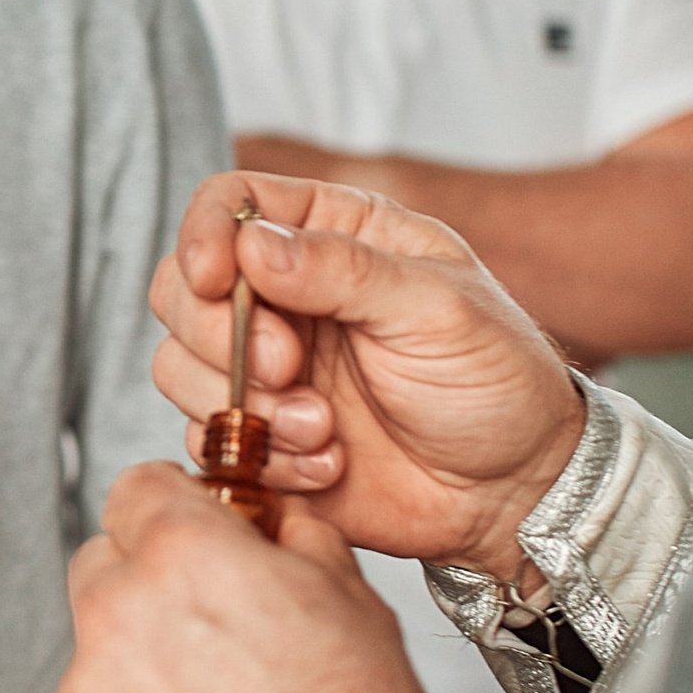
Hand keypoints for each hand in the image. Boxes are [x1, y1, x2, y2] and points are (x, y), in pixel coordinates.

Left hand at [55, 464, 421, 692]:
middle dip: (145, 584)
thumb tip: (269, 521)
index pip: (137, 490)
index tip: (192, 535)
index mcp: (182, 554)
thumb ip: (293, 538)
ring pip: (97, 656)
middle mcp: (118, 614)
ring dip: (140, 670)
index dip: (172, 509)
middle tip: (209, 632)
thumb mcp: (351, 598)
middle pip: (102, 566)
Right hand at [153, 169, 585, 581]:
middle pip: (181, 287)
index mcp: (333, 235)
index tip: (215, 280)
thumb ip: (345, 271)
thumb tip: (253, 245)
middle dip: (218, 335)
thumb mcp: (439, 309)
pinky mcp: (261, 435)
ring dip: (242, 403)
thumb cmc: (496, 381)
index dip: (205, 236)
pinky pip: (210, 439)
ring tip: (322, 428)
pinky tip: (327, 465)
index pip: (230, 203)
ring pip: (178, 366)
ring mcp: (267, 368)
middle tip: (289, 369)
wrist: (514, 489)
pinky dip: (262, 457)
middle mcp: (286, 295)